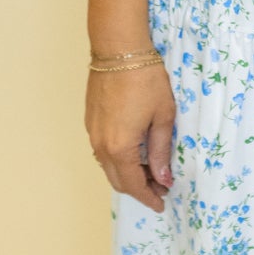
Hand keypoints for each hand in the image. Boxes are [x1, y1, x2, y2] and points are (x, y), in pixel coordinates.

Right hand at [85, 60, 176, 211]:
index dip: (149, 197)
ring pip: (108, 167)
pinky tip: (134, 152)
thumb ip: (161, 151)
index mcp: (120, 148)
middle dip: (140, 189)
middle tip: (161, 187)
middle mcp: (101, 145)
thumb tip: (163, 178)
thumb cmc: (146, 80)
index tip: (162, 204)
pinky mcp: (90, 122)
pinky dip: (118, 160)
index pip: (134, 184)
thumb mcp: (163, 117)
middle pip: (118, 180)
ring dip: (128, 174)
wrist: (118, 50)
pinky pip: (103, 151)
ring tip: (151, 170)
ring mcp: (92, 133)